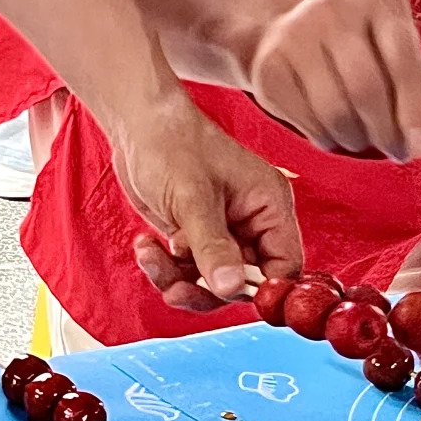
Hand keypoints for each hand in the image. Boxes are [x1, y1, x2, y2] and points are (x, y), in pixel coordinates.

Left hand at [110, 95, 303, 307]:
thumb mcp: (193, 198)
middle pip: (244, 283)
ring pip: (211, 283)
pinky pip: (188, 272)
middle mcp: (252, 223)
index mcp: (269, 206)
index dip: (260, 289)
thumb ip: (213, 247)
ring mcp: (224, 233)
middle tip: (175, 288)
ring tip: (151, 255)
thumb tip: (230, 288)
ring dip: (178, 279)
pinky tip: (147, 246)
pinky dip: (165, 269)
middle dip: (206, 289)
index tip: (225, 294)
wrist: (137, 125)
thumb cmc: (172, 144)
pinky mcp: (196, 238)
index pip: (284, 266)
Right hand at [244, 0, 420, 160]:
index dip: (413, 106)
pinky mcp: (268, 67)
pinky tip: (332, 131)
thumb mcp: (397, 55)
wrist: (287, 35)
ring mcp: (295, 34)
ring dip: (355, 138)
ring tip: (362, 138)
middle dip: (385, 130)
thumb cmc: (360, 49)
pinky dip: (326, 138)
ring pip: (334, 111)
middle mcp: (334, 6)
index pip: (401, 56)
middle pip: (365, 88)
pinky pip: (306, 121)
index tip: (419, 144)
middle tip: (395, 150)